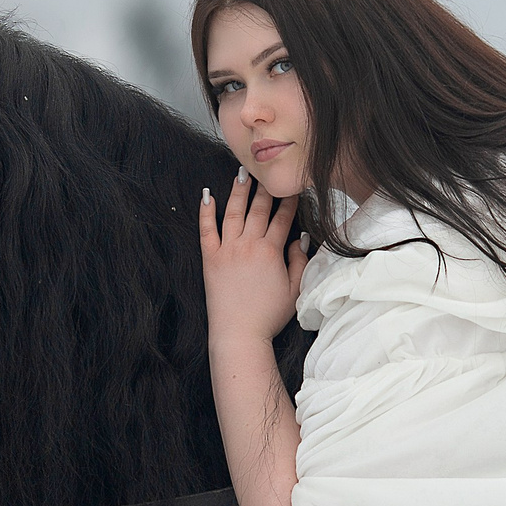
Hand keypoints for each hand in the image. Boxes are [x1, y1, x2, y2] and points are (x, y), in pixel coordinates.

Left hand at [199, 170, 309, 344]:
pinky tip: (206, 196)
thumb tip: (300, 239)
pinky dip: (205, 211)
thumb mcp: (295, 290)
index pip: (282, 218)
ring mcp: (227, 250)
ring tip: (242, 174)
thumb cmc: (267, 316)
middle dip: (264, 189)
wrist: (239, 333)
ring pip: (233, 213)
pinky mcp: (210, 258)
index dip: (288, 201)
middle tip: (267, 172)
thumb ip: (299, 261)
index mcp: (271, 251)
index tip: (292, 188)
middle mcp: (248, 245)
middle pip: (258, 209)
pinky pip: (206, 229)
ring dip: (238, 191)